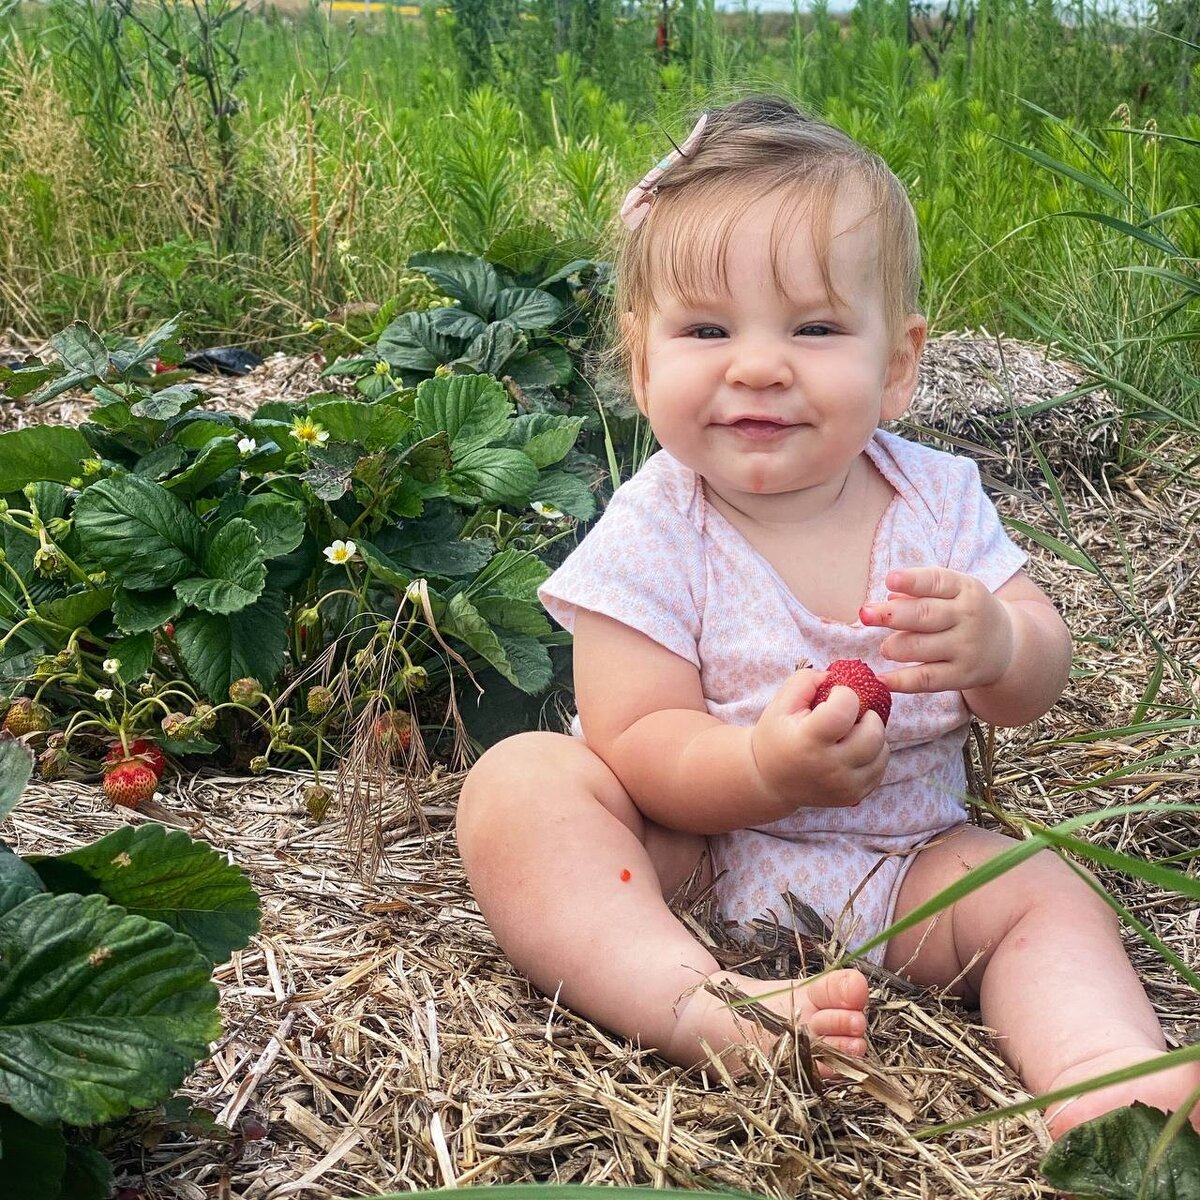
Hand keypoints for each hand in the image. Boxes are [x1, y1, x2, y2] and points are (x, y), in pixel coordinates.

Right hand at [751, 668, 889, 814]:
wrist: (769, 781)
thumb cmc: (775, 737)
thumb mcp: (780, 703)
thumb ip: (807, 681)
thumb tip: (837, 677)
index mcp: (808, 741)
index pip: (845, 709)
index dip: (844, 694)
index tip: (831, 698)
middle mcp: (830, 767)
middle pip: (873, 733)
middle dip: (867, 715)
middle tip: (849, 714)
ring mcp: (845, 785)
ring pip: (883, 751)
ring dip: (872, 735)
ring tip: (851, 732)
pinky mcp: (854, 796)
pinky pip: (880, 768)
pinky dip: (873, 754)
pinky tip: (853, 749)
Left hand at [861, 567, 1013, 694]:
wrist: (1007, 646)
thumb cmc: (964, 612)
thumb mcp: (952, 593)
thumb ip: (920, 592)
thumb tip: (889, 598)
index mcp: (965, 589)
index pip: (937, 581)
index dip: (912, 581)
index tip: (889, 579)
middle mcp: (968, 617)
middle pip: (924, 615)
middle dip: (890, 615)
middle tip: (865, 615)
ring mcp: (966, 648)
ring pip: (920, 647)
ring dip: (894, 647)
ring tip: (885, 647)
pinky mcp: (962, 676)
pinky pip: (926, 679)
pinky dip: (901, 681)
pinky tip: (881, 679)